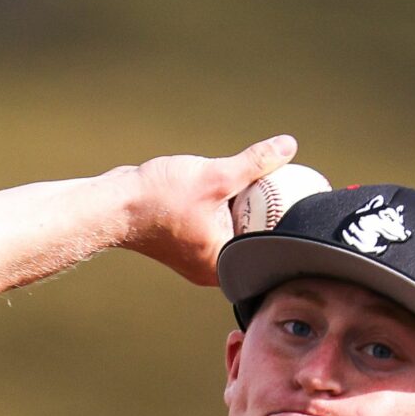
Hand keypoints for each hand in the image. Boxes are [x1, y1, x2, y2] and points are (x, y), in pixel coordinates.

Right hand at [122, 136, 298, 286]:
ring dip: (245, 209)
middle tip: (289, 186)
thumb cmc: (158, 198)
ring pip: (235, 232)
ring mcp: (198, 258)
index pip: (269, 245)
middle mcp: (213, 269)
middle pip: (254, 239)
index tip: (301, 199)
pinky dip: (225, 208)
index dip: (287, 221)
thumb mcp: (215, 176)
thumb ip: (254, 163)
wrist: (113, 206)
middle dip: (268, 213)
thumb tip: (288, 146)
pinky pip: (217, 226)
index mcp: (224, 265)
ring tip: (265, 183)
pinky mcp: (187, 244)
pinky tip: (232, 186)